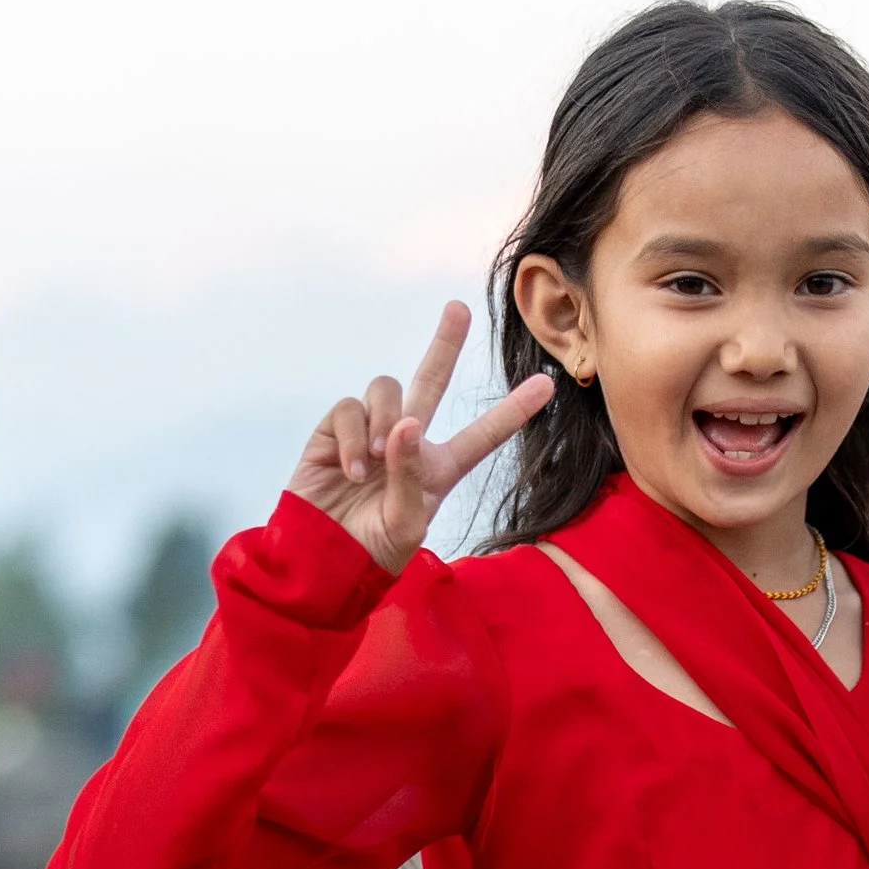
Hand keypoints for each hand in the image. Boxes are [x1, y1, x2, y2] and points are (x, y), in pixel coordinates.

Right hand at [289, 303, 556, 572]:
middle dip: (444, 344)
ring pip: (387, 389)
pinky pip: (349, 408)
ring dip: (385, 418)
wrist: (321, 560)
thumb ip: (409, 475)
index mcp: (438, 470)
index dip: (511, 411)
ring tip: (377, 461)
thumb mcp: (405, 524)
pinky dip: (354, 436)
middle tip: (460, 308)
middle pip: (431, 382)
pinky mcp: (335, 431)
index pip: (481, 436)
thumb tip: (406, 423)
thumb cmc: (370, 551)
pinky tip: (352, 471)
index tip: (547, 384)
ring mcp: (371, 433)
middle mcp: (408, 443)